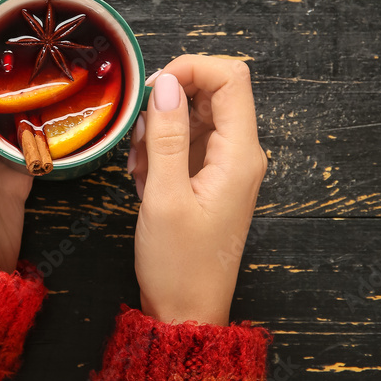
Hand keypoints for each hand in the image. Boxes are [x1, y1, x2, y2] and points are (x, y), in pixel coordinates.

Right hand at [128, 55, 266, 324]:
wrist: (187, 311)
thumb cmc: (179, 264)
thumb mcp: (164, 196)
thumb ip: (167, 135)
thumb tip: (166, 83)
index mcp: (240, 154)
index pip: (231, 77)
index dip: (191, 69)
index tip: (153, 88)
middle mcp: (241, 154)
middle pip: (211, 91)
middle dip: (169, 102)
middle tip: (140, 137)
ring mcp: (226, 165)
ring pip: (194, 115)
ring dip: (159, 129)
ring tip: (140, 167)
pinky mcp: (210, 176)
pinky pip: (186, 141)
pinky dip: (161, 149)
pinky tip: (145, 178)